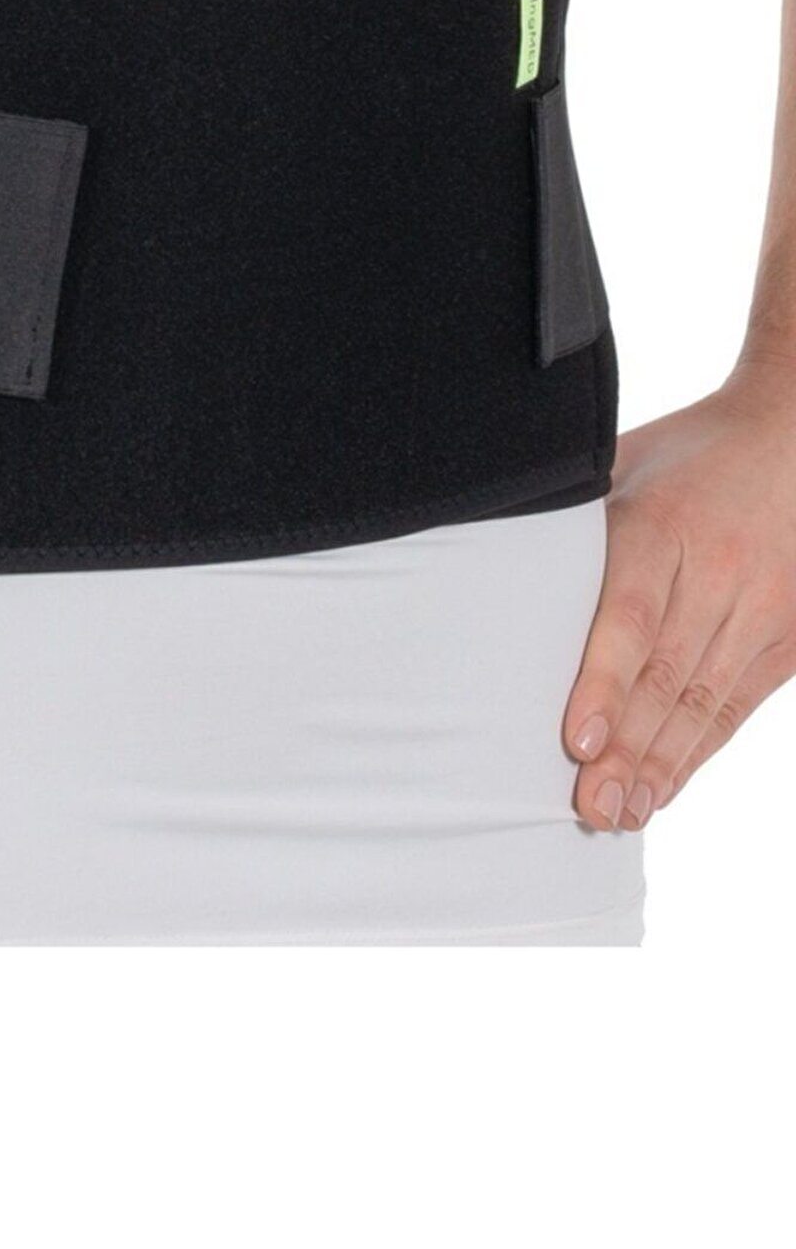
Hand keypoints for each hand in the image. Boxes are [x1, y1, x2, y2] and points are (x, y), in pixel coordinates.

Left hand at [562, 349, 795, 830]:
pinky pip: (737, 705)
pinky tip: (663, 787)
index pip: (630, 616)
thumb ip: (573, 519)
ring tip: (621, 812)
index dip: (604, 683)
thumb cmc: (687, 454)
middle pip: (668, 675)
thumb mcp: (623, 464)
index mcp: (661, 525)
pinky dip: (698, 751)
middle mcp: (716, 572)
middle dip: (628, 749)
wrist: (792, 435)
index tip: (578, 739)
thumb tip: (483, 553)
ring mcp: (760, 607)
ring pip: (704, 701)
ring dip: (661, 764)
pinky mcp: (787, 636)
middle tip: (589, 806)